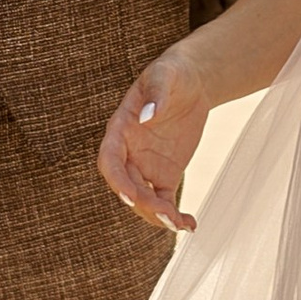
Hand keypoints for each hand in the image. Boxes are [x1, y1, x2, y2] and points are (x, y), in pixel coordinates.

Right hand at [98, 48, 211, 235]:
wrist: (191, 82)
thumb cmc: (172, 74)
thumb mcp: (165, 75)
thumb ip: (157, 93)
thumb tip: (147, 116)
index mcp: (120, 130)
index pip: (109, 160)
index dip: (116, 180)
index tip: (130, 196)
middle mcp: (128, 153)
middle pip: (127, 186)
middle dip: (143, 204)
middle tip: (167, 215)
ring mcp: (145, 167)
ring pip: (144, 200)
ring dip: (158, 216)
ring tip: (182, 224)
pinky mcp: (164, 175)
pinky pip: (164, 201)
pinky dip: (174, 217)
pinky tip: (190, 225)